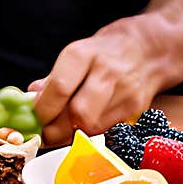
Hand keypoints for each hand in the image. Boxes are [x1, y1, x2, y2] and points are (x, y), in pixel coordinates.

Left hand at [29, 26, 166, 145]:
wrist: (150, 48)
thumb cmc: (105, 51)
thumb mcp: (76, 54)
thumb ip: (53, 79)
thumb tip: (31, 98)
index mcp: (83, 54)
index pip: (59, 88)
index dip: (43, 110)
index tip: (33, 119)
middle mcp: (106, 72)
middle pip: (78, 113)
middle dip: (56, 129)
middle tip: (44, 133)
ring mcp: (125, 92)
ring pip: (92, 126)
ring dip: (70, 135)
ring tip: (61, 131)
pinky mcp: (136, 108)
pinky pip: (105, 130)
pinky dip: (88, 133)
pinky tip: (81, 128)